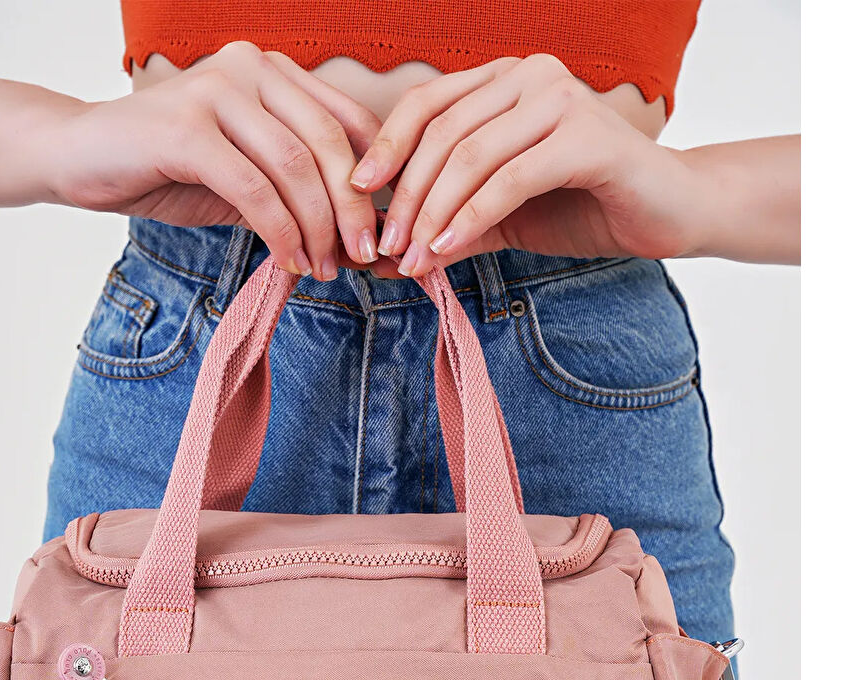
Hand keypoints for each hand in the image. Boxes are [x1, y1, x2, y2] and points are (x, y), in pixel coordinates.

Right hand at [44, 43, 380, 277]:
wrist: (81, 158)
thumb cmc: (166, 169)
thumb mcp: (244, 178)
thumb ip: (293, 194)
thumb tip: (354, 241)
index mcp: (270, 72)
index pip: (345, 122)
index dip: (371, 181)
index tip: (378, 232)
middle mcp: (248, 68)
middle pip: (329, 145)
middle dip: (352, 211)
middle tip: (359, 258)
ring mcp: (216, 92)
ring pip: (295, 168)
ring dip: (317, 228)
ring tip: (322, 268)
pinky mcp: (187, 129)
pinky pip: (252, 189)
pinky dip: (279, 232)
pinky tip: (288, 261)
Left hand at [349, 55, 709, 276]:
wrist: (666, 213)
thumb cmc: (584, 206)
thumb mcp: (502, 217)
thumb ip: (451, 225)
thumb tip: (390, 258)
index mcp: (505, 81)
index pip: (427, 104)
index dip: (386, 148)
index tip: (357, 197)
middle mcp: (530, 76)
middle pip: (442, 132)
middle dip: (406, 195)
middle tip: (385, 247)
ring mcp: (561, 99)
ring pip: (471, 155)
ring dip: (433, 212)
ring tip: (412, 258)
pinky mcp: (587, 137)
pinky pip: (510, 178)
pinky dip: (472, 217)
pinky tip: (449, 248)